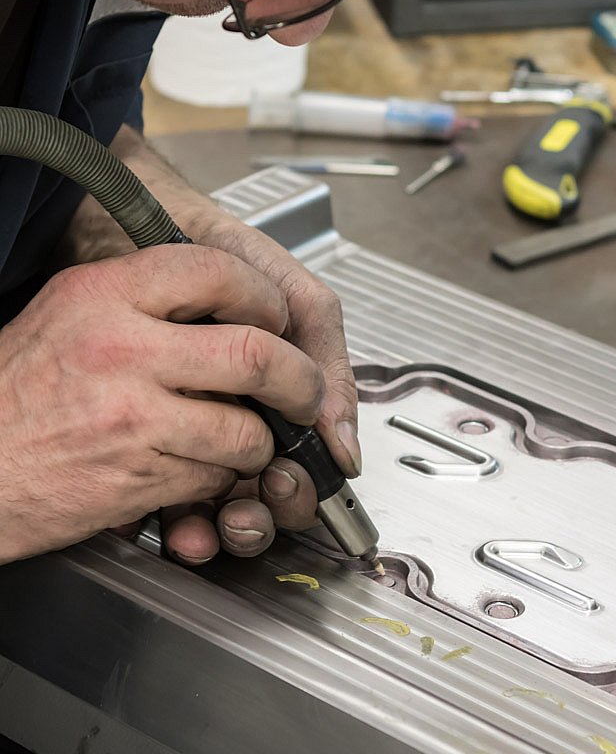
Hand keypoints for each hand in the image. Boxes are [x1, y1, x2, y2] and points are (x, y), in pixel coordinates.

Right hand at [0, 244, 325, 563]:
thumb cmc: (11, 392)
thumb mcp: (68, 313)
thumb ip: (142, 299)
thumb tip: (223, 302)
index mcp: (104, 296)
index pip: (216, 271)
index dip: (264, 296)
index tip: (276, 317)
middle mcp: (122, 351)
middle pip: (256, 354)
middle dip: (299, 379)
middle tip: (302, 391)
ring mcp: (133, 419)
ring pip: (246, 430)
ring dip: (258, 441)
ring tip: (242, 437)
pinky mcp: (137, 479)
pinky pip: (214, 477)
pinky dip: (220, 477)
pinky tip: (195, 466)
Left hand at [156, 212, 360, 564]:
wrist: (132, 228)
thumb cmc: (217, 256)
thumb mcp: (289, 296)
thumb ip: (326, 357)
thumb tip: (345, 445)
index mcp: (281, 395)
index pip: (308, 464)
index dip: (307, 486)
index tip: (296, 483)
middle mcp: (242, 419)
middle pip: (269, 493)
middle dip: (272, 510)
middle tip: (267, 496)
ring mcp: (194, 433)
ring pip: (224, 504)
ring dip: (233, 524)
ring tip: (226, 521)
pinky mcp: (149, 440)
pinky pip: (169, 498)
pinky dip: (183, 521)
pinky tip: (186, 525)